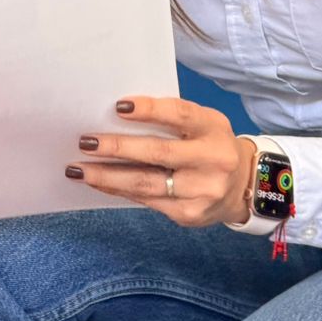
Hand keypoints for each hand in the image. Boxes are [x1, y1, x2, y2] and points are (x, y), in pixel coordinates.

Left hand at [70, 96, 256, 226]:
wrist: (243, 187)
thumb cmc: (210, 145)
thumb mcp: (203, 124)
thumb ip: (171, 119)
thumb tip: (116, 116)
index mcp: (213, 129)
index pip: (180, 115)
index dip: (150, 110)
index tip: (118, 106)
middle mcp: (212, 161)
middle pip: (158, 153)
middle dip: (117, 148)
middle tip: (85, 142)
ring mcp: (202, 191)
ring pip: (145, 184)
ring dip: (107, 177)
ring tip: (78, 169)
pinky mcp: (188, 214)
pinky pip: (145, 201)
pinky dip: (118, 190)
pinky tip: (98, 183)